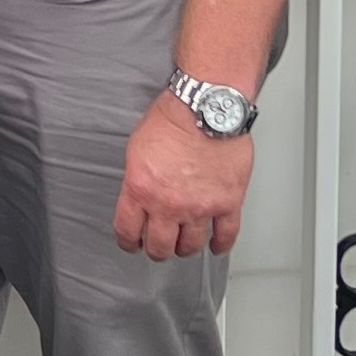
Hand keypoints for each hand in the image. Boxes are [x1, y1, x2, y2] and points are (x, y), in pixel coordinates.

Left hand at [116, 94, 255, 260]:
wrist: (206, 106)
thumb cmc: (174, 118)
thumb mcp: (137, 148)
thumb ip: (138, 178)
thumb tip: (140, 194)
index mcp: (141, 189)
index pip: (127, 230)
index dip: (128, 241)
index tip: (132, 243)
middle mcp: (169, 204)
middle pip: (160, 246)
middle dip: (157, 249)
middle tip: (159, 246)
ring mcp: (200, 207)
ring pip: (190, 246)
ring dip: (185, 248)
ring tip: (185, 244)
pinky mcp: (227, 203)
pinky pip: (226, 235)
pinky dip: (220, 245)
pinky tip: (216, 246)